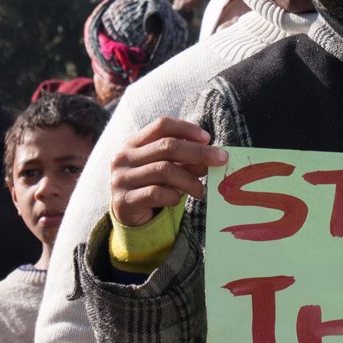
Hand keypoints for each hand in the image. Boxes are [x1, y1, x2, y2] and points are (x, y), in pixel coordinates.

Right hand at [110, 117, 226, 227]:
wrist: (129, 216)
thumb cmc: (152, 187)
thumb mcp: (169, 170)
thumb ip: (186, 161)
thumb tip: (211, 156)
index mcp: (133, 143)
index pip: (162, 125)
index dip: (187, 129)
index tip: (208, 138)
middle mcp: (123, 158)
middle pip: (167, 146)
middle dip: (198, 152)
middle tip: (221, 160)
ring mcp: (121, 179)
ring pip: (164, 170)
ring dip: (190, 180)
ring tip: (201, 190)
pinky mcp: (124, 201)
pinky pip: (156, 193)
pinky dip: (173, 196)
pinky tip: (177, 200)